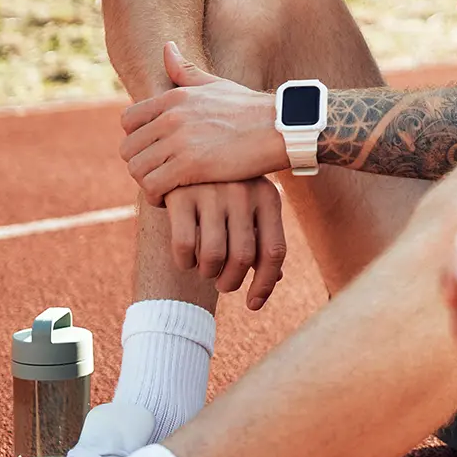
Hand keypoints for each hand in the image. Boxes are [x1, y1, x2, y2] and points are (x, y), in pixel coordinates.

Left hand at [119, 42, 286, 198]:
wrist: (283, 128)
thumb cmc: (253, 109)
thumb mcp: (216, 84)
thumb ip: (185, 70)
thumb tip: (166, 47)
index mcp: (174, 97)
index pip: (128, 120)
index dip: (136, 140)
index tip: (154, 152)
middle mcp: (171, 117)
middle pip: (128, 148)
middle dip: (140, 165)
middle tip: (158, 176)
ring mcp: (180, 141)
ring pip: (136, 169)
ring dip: (147, 184)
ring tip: (164, 191)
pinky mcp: (191, 165)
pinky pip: (153, 186)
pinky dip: (156, 198)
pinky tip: (171, 201)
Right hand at [161, 177, 288, 309]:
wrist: (185, 150)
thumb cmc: (225, 190)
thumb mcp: (250, 206)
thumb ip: (262, 239)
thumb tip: (276, 278)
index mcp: (268, 197)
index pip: (275, 252)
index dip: (265, 285)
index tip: (252, 305)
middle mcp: (244, 192)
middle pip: (243, 258)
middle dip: (231, 282)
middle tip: (223, 284)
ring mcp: (212, 191)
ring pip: (212, 256)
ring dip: (207, 273)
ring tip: (204, 269)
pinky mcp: (180, 194)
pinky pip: (183, 245)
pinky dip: (184, 261)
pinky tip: (185, 258)